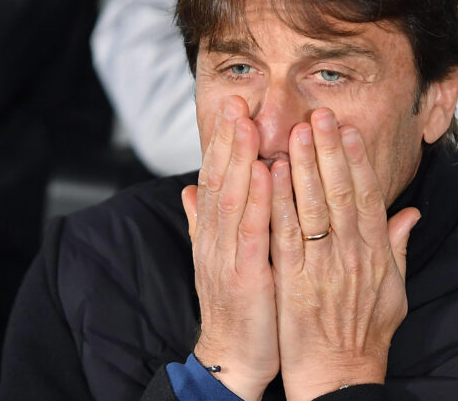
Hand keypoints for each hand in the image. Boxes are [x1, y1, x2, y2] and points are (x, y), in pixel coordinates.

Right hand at [181, 96, 278, 400]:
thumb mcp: (219, 258)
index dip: (222, 142)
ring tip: (246, 124)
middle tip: (235, 102)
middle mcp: (215, 240)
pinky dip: (259, 201)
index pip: (216, 179)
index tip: (233, 107)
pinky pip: (252, 233)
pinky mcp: (246, 277)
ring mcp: (228, 257)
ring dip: (239, 160)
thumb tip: (190, 188)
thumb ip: (204, 222)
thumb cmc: (235, 306)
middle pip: (219, 180)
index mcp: (213, 234)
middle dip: (226, 139)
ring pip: (232, 199)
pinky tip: (268, 173)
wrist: (233, 356)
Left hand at [269, 108, 420, 400]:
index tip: (347, 130)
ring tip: (297, 132)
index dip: (357, 160)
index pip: (367, 196)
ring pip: (313, 206)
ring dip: (304, 166)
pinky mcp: (294, 281)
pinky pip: (286, 234)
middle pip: (340, 192)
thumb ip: (398, 248)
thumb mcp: (395, 292)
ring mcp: (322, 267)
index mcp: (376, 254)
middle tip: (320, 116)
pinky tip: (272, 175)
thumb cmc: (365, 337)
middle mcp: (351, 255)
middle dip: (329, 150)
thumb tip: (410, 213)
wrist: (341, 376)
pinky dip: (279, 202)